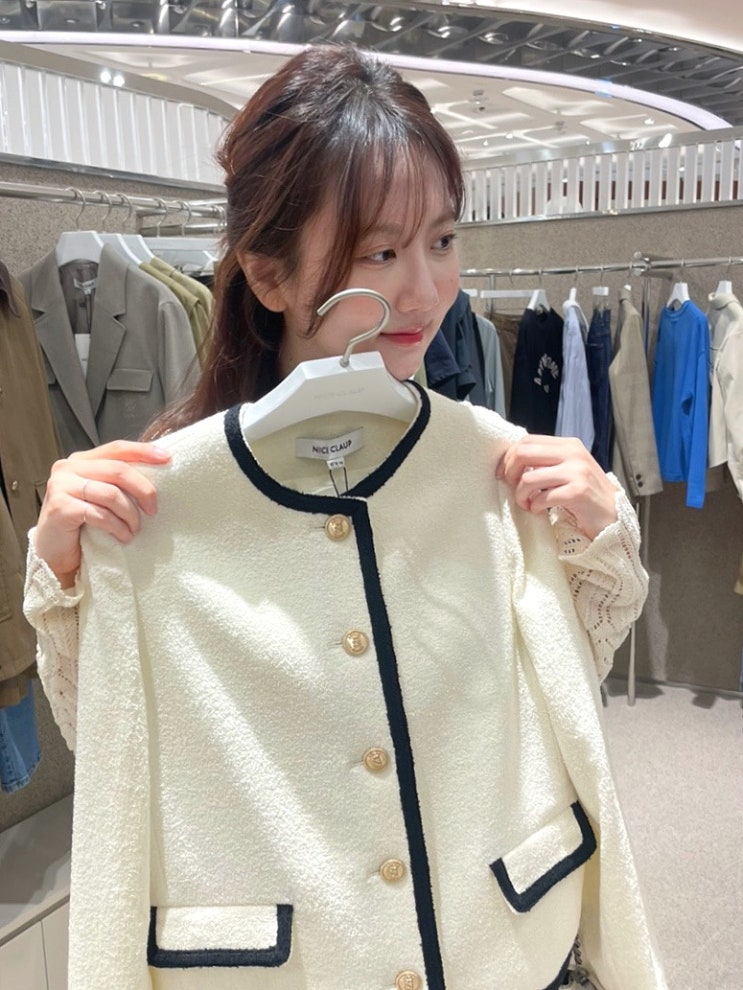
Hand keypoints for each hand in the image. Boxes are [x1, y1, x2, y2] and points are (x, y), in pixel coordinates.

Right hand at [35, 440, 170, 587]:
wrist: (55, 550)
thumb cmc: (83, 522)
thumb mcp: (102, 495)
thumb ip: (117, 481)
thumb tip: (157, 472)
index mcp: (81, 460)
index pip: (117, 448)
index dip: (143, 451)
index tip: (167, 458)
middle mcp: (68, 468)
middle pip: (118, 470)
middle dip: (143, 490)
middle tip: (153, 509)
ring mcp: (61, 486)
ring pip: (111, 494)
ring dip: (130, 514)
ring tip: (135, 529)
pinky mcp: (60, 507)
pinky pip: (99, 514)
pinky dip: (117, 527)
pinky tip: (123, 536)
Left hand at [496, 435, 617, 539]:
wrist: (612, 515)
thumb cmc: (585, 494)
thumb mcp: (568, 469)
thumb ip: (546, 461)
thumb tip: (511, 460)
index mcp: (568, 445)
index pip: (527, 440)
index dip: (509, 457)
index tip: (504, 473)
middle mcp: (573, 454)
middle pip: (524, 453)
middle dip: (510, 473)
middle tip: (513, 488)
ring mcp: (577, 472)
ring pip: (529, 478)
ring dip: (521, 495)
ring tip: (526, 503)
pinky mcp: (578, 492)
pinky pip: (542, 498)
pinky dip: (535, 507)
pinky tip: (539, 510)